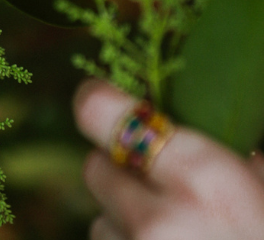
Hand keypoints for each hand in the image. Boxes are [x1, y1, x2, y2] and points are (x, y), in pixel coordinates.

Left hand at [74, 79, 263, 239]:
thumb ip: (234, 153)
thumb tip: (182, 111)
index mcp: (205, 177)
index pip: (100, 113)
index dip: (100, 104)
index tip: (103, 103)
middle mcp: (160, 220)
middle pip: (95, 168)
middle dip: (121, 172)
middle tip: (159, 184)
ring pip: (100, 222)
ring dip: (124, 225)